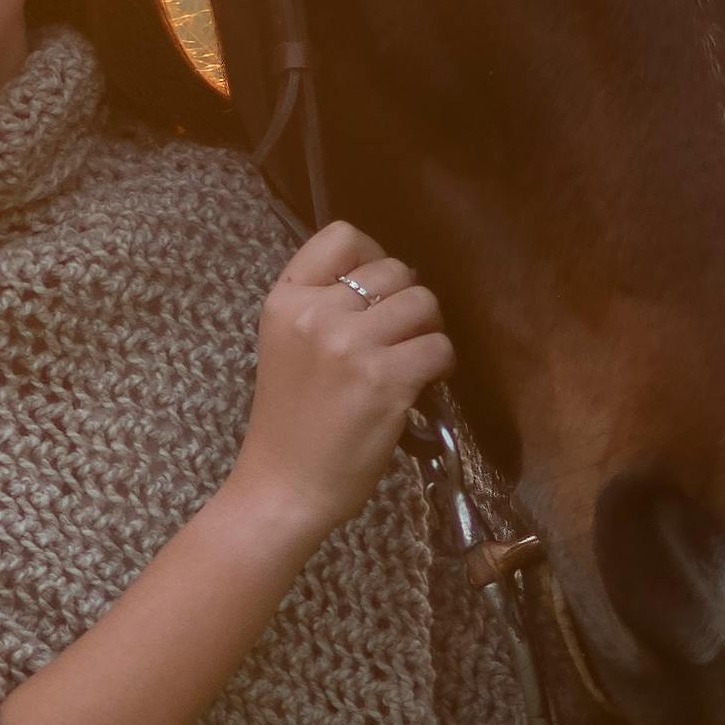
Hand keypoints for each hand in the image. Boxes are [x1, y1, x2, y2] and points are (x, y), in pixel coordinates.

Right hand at [229, 220, 453, 546]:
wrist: (283, 488)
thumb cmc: (289, 424)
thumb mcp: (287, 345)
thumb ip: (324, 306)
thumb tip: (391, 278)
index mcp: (286, 300)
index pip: (343, 237)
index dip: (372, 257)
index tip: (375, 294)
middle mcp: (316, 314)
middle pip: (394, 270)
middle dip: (406, 303)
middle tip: (396, 341)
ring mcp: (351, 346)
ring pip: (424, 303)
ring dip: (427, 332)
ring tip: (410, 363)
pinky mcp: (386, 380)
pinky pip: (440, 348)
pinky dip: (440, 366)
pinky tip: (421, 386)